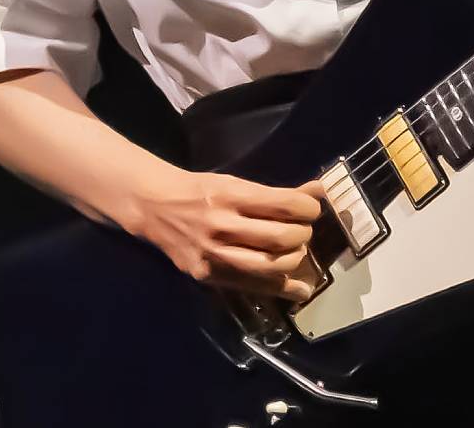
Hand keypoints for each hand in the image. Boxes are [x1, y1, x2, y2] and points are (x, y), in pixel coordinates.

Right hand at [120, 164, 328, 301]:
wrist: (155, 206)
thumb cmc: (201, 191)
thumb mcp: (236, 183)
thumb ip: (277, 194)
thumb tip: (318, 192)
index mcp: (231, 195)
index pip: (283, 205)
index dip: (308, 208)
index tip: (311, 209)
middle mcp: (222, 225)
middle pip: (281, 238)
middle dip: (303, 234)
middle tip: (302, 231)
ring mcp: (213, 254)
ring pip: (270, 266)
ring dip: (295, 260)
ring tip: (295, 252)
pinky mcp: (207, 276)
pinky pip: (252, 286)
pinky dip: (282, 289)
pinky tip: (299, 289)